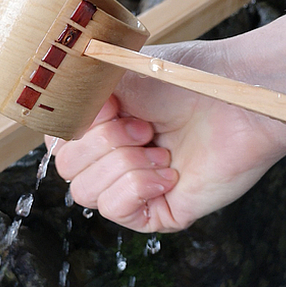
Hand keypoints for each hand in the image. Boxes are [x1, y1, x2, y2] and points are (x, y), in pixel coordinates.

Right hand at [50, 13, 285, 232]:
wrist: (235, 98)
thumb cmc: (185, 79)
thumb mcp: (117, 74)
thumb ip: (77, 93)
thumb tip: (50, 115)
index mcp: (101, 126)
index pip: (57, 141)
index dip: (76, 125)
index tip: (111, 105)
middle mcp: (115, 158)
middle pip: (67, 169)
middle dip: (103, 143)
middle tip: (144, 125)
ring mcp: (135, 187)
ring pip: (86, 194)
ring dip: (124, 164)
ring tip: (159, 146)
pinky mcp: (158, 212)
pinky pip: (116, 211)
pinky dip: (138, 186)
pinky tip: (168, 170)